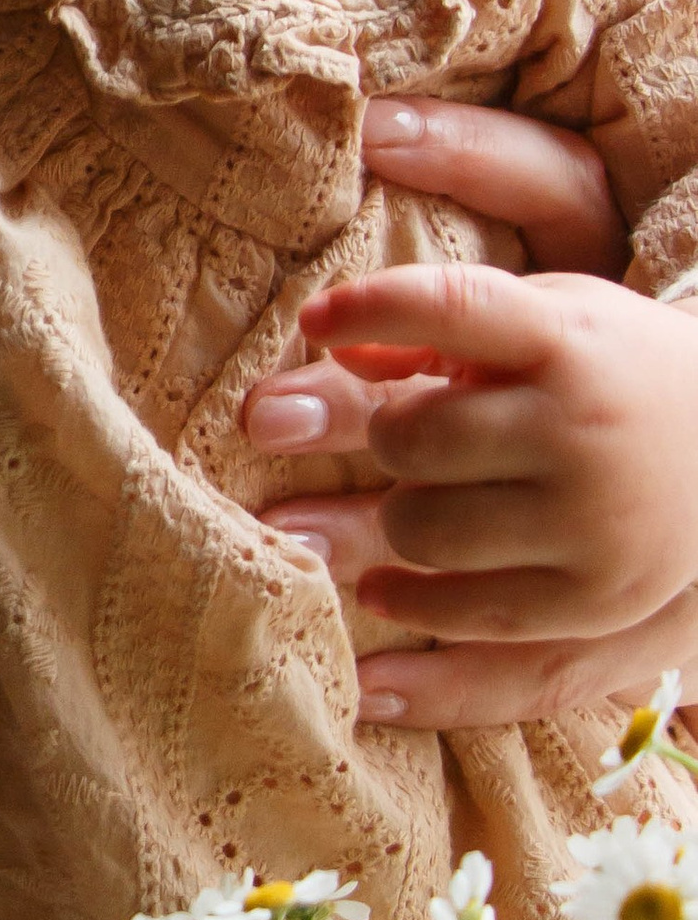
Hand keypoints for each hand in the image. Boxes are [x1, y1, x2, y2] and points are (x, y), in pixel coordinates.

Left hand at [249, 251, 697, 728]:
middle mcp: (584, 425)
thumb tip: (331, 337)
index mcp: (568, 339)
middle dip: (392, 438)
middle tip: (415, 439)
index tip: (316, 317)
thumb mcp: (546, 322)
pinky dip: (407, 602)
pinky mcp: (597, 596)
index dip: (374, 305)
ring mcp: (596, 517)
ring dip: (400, 516)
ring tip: (425, 501)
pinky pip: (463, 614)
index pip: (457, 305)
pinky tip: (379, 589)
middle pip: (413, 437)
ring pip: (420, 528)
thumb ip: (441, 324)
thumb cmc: (604, 373)